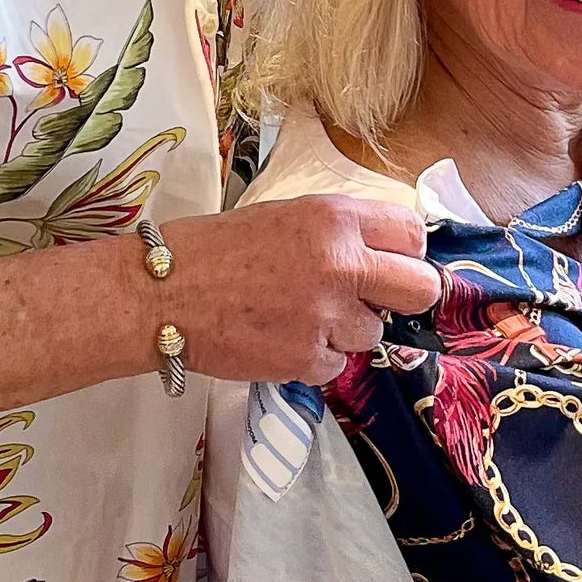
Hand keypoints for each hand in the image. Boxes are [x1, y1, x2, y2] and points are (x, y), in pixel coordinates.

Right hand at [162, 196, 439, 385]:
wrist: (161, 293)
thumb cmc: (213, 249)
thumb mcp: (284, 216)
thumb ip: (335, 234)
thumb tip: (378, 257)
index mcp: (334, 218)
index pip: (412, 233)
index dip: (404, 252)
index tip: (391, 262)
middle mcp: (341, 264)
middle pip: (420, 288)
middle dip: (404, 297)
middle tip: (375, 300)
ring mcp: (326, 315)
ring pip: (372, 334)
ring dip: (345, 331)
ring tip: (299, 317)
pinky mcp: (306, 358)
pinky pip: (335, 364)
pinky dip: (314, 357)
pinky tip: (279, 338)